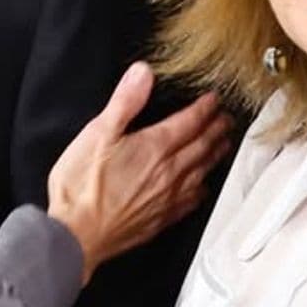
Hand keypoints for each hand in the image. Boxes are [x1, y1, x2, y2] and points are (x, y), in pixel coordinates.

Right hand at [46, 62, 231, 284]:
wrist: (79, 233)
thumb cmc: (81, 184)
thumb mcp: (96, 134)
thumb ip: (124, 102)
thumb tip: (143, 73)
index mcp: (155, 146)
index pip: (190, 122)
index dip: (205, 108)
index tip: (214, 99)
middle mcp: (170, 171)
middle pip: (203, 145)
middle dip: (217, 129)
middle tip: (226, 119)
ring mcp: (170, 196)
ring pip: (203, 170)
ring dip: (216, 154)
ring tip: (223, 144)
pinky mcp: (164, 217)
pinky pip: (194, 198)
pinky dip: (203, 186)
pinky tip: (201, 185)